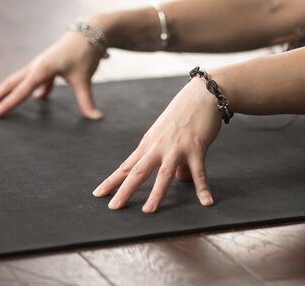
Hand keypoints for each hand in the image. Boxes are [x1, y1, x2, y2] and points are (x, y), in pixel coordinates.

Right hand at [0, 28, 103, 119]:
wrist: (93, 30)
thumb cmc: (86, 52)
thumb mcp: (85, 78)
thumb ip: (87, 100)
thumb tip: (97, 118)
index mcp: (42, 69)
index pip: (20, 92)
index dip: (6, 105)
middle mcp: (38, 65)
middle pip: (12, 83)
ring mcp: (43, 63)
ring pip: (22, 80)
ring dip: (9, 90)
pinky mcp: (51, 63)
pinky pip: (39, 79)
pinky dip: (36, 88)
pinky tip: (41, 98)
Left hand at [92, 77, 222, 212]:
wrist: (201, 94)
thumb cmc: (183, 113)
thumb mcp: (167, 134)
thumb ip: (169, 157)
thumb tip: (179, 178)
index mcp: (148, 143)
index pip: (126, 166)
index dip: (112, 181)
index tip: (98, 194)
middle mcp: (159, 146)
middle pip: (138, 171)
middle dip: (125, 190)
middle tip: (114, 207)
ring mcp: (177, 147)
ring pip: (164, 173)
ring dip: (157, 193)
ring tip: (149, 211)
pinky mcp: (196, 147)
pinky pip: (199, 172)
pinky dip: (203, 188)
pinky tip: (206, 202)